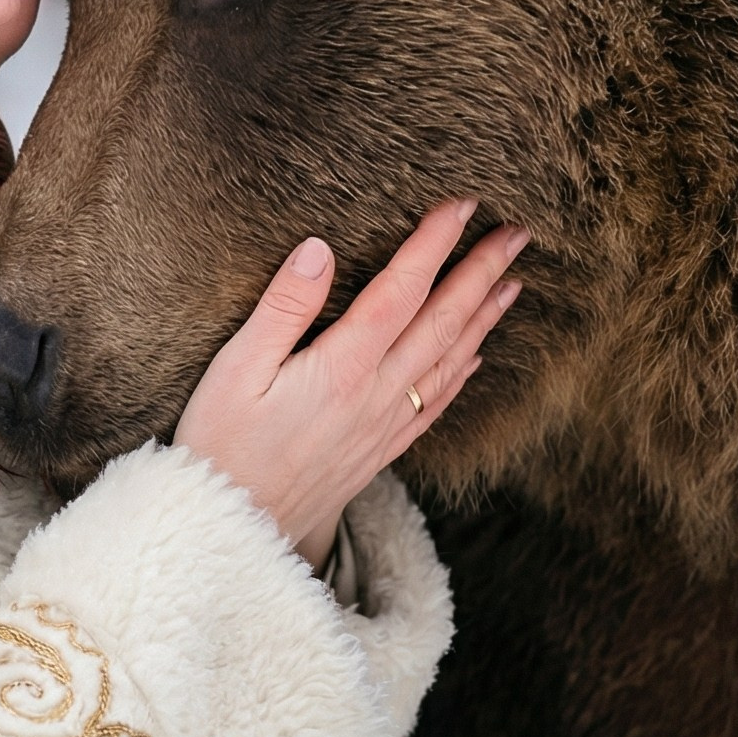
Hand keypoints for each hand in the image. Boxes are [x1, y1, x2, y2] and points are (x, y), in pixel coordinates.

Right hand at [174, 201, 526, 565]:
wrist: (236, 532)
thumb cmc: (221, 447)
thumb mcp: (235, 370)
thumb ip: (282, 308)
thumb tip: (320, 248)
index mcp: (342, 368)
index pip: (401, 291)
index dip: (434, 244)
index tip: (463, 204)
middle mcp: (375, 395)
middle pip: (442, 322)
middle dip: (482, 272)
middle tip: (516, 234)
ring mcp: (384, 426)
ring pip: (449, 361)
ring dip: (485, 318)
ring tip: (512, 283)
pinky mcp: (379, 451)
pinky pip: (436, 404)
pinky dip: (462, 373)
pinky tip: (475, 354)